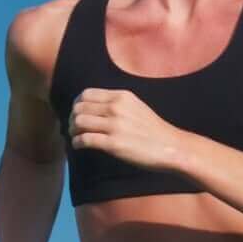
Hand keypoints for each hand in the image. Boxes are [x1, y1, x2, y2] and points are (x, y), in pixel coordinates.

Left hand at [67, 88, 184, 171]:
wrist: (171, 147)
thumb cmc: (152, 130)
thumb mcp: (135, 107)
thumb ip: (116, 103)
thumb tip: (93, 107)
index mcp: (121, 96)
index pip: (86, 94)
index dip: (76, 105)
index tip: (77, 114)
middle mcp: (117, 108)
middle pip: (79, 108)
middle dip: (71, 119)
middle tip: (73, 128)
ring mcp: (115, 126)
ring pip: (78, 122)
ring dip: (72, 131)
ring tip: (75, 137)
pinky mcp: (114, 144)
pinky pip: (85, 139)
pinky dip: (77, 143)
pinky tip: (79, 146)